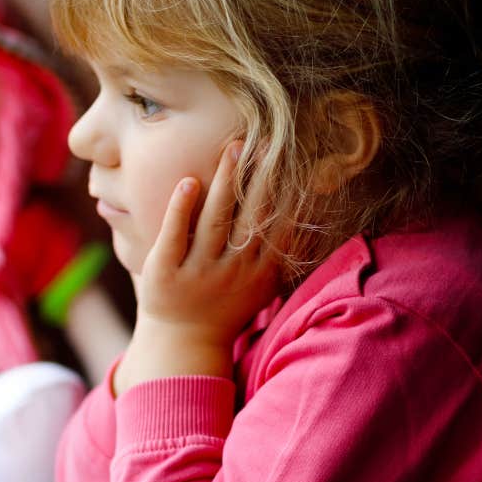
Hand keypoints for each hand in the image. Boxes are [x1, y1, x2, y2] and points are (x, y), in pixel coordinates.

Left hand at [114, 142, 278, 395]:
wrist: (182, 341)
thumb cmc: (227, 304)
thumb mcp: (265, 284)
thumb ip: (288, 252)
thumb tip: (316, 214)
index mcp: (260, 272)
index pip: (278, 225)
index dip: (286, 191)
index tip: (292, 156)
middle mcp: (233, 272)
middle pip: (250, 218)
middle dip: (259, 179)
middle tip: (265, 139)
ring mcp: (198, 273)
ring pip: (215, 221)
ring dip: (226, 183)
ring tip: (234, 148)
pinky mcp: (165, 272)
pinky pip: (174, 235)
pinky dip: (182, 209)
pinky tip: (189, 182)